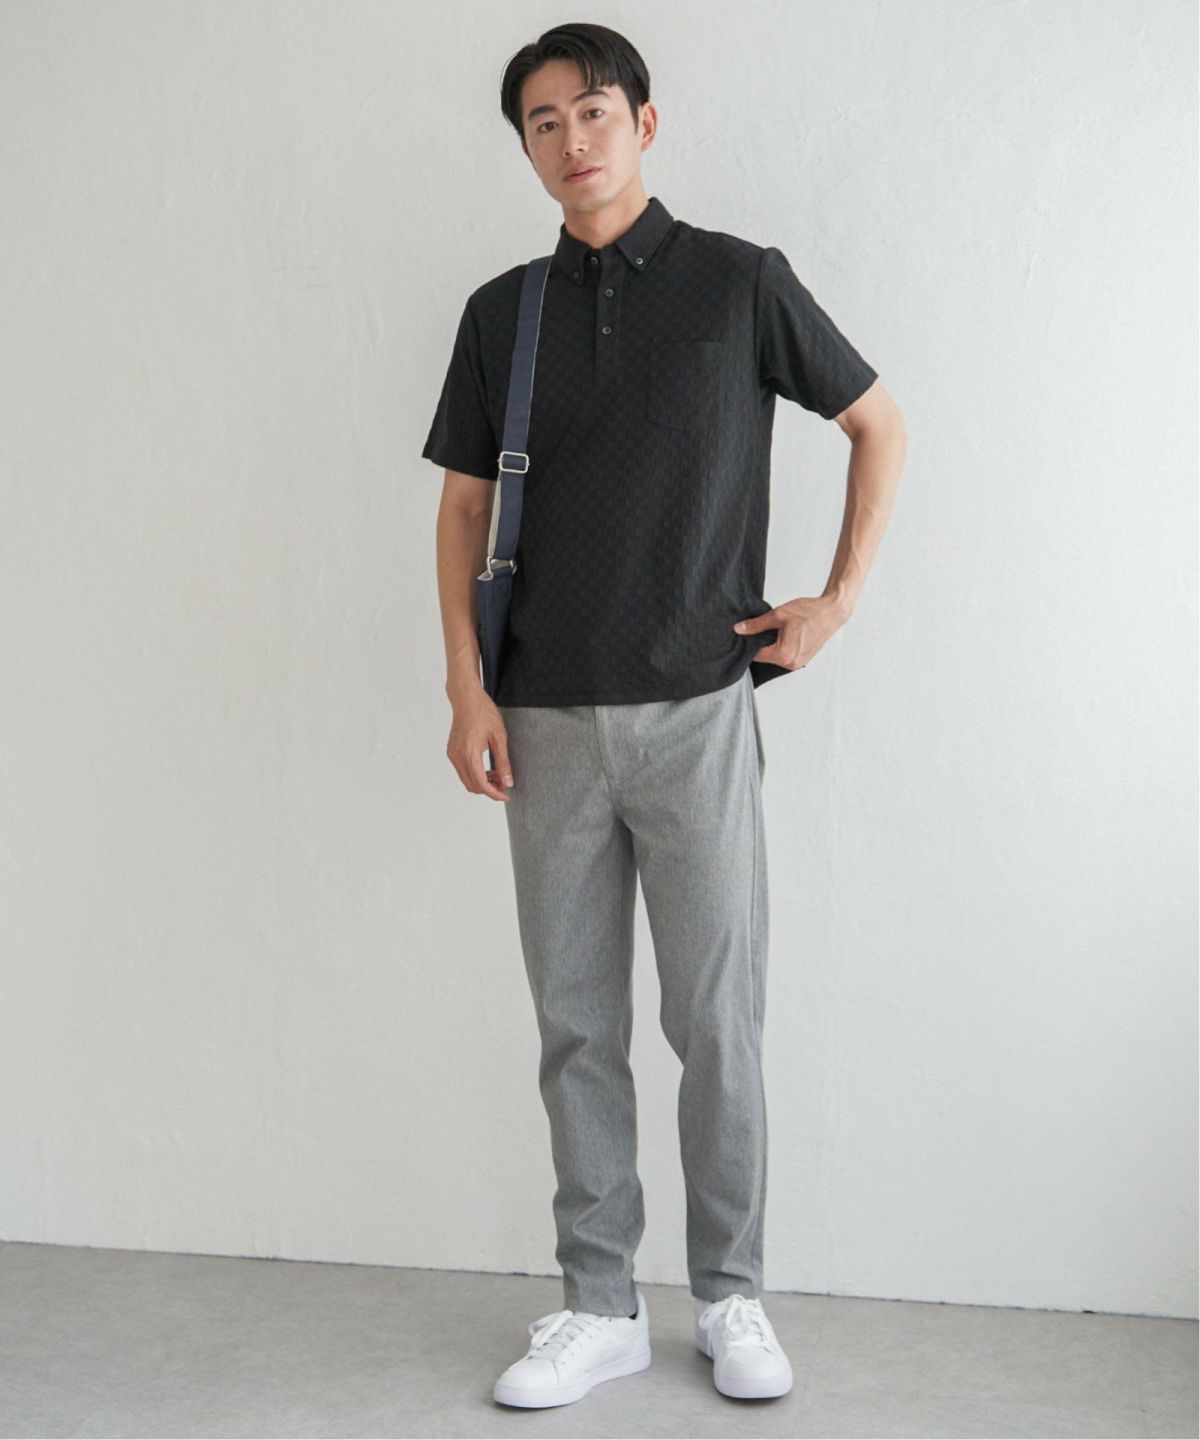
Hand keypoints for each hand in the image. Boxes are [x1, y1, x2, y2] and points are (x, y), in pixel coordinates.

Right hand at [446, 680, 514, 800]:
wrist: (466, 698)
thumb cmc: (484, 712)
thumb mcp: (499, 737)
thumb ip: (503, 762)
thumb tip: (508, 782)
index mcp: (469, 753)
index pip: (480, 784)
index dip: (494, 793)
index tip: (506, 795)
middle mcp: (457, 756)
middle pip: (472, 786)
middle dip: (489, 789)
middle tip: (505, 784)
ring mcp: (452, 754)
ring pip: (466, 780)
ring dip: (482, 782)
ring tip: (498, 775)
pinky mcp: (451, 751)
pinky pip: (462, 771)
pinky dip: (475, 774)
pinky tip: (487, 768)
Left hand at [733, 595, 848, 671]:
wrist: (832, 612)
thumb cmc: (809, 613)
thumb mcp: (778, 615)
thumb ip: (756, 625)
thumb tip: (739, 629)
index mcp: (783, 655)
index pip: (756, 654)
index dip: (750, 642)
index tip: (750, 631)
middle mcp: (791, 664)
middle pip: (766, 656)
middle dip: (763, 642)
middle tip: (767, 626)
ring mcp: (799, 663)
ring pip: (776, 655)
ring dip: (774, 643)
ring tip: (780, 628)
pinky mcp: (804, 659)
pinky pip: (787, 655)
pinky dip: (783, 645)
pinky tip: (788, 632)